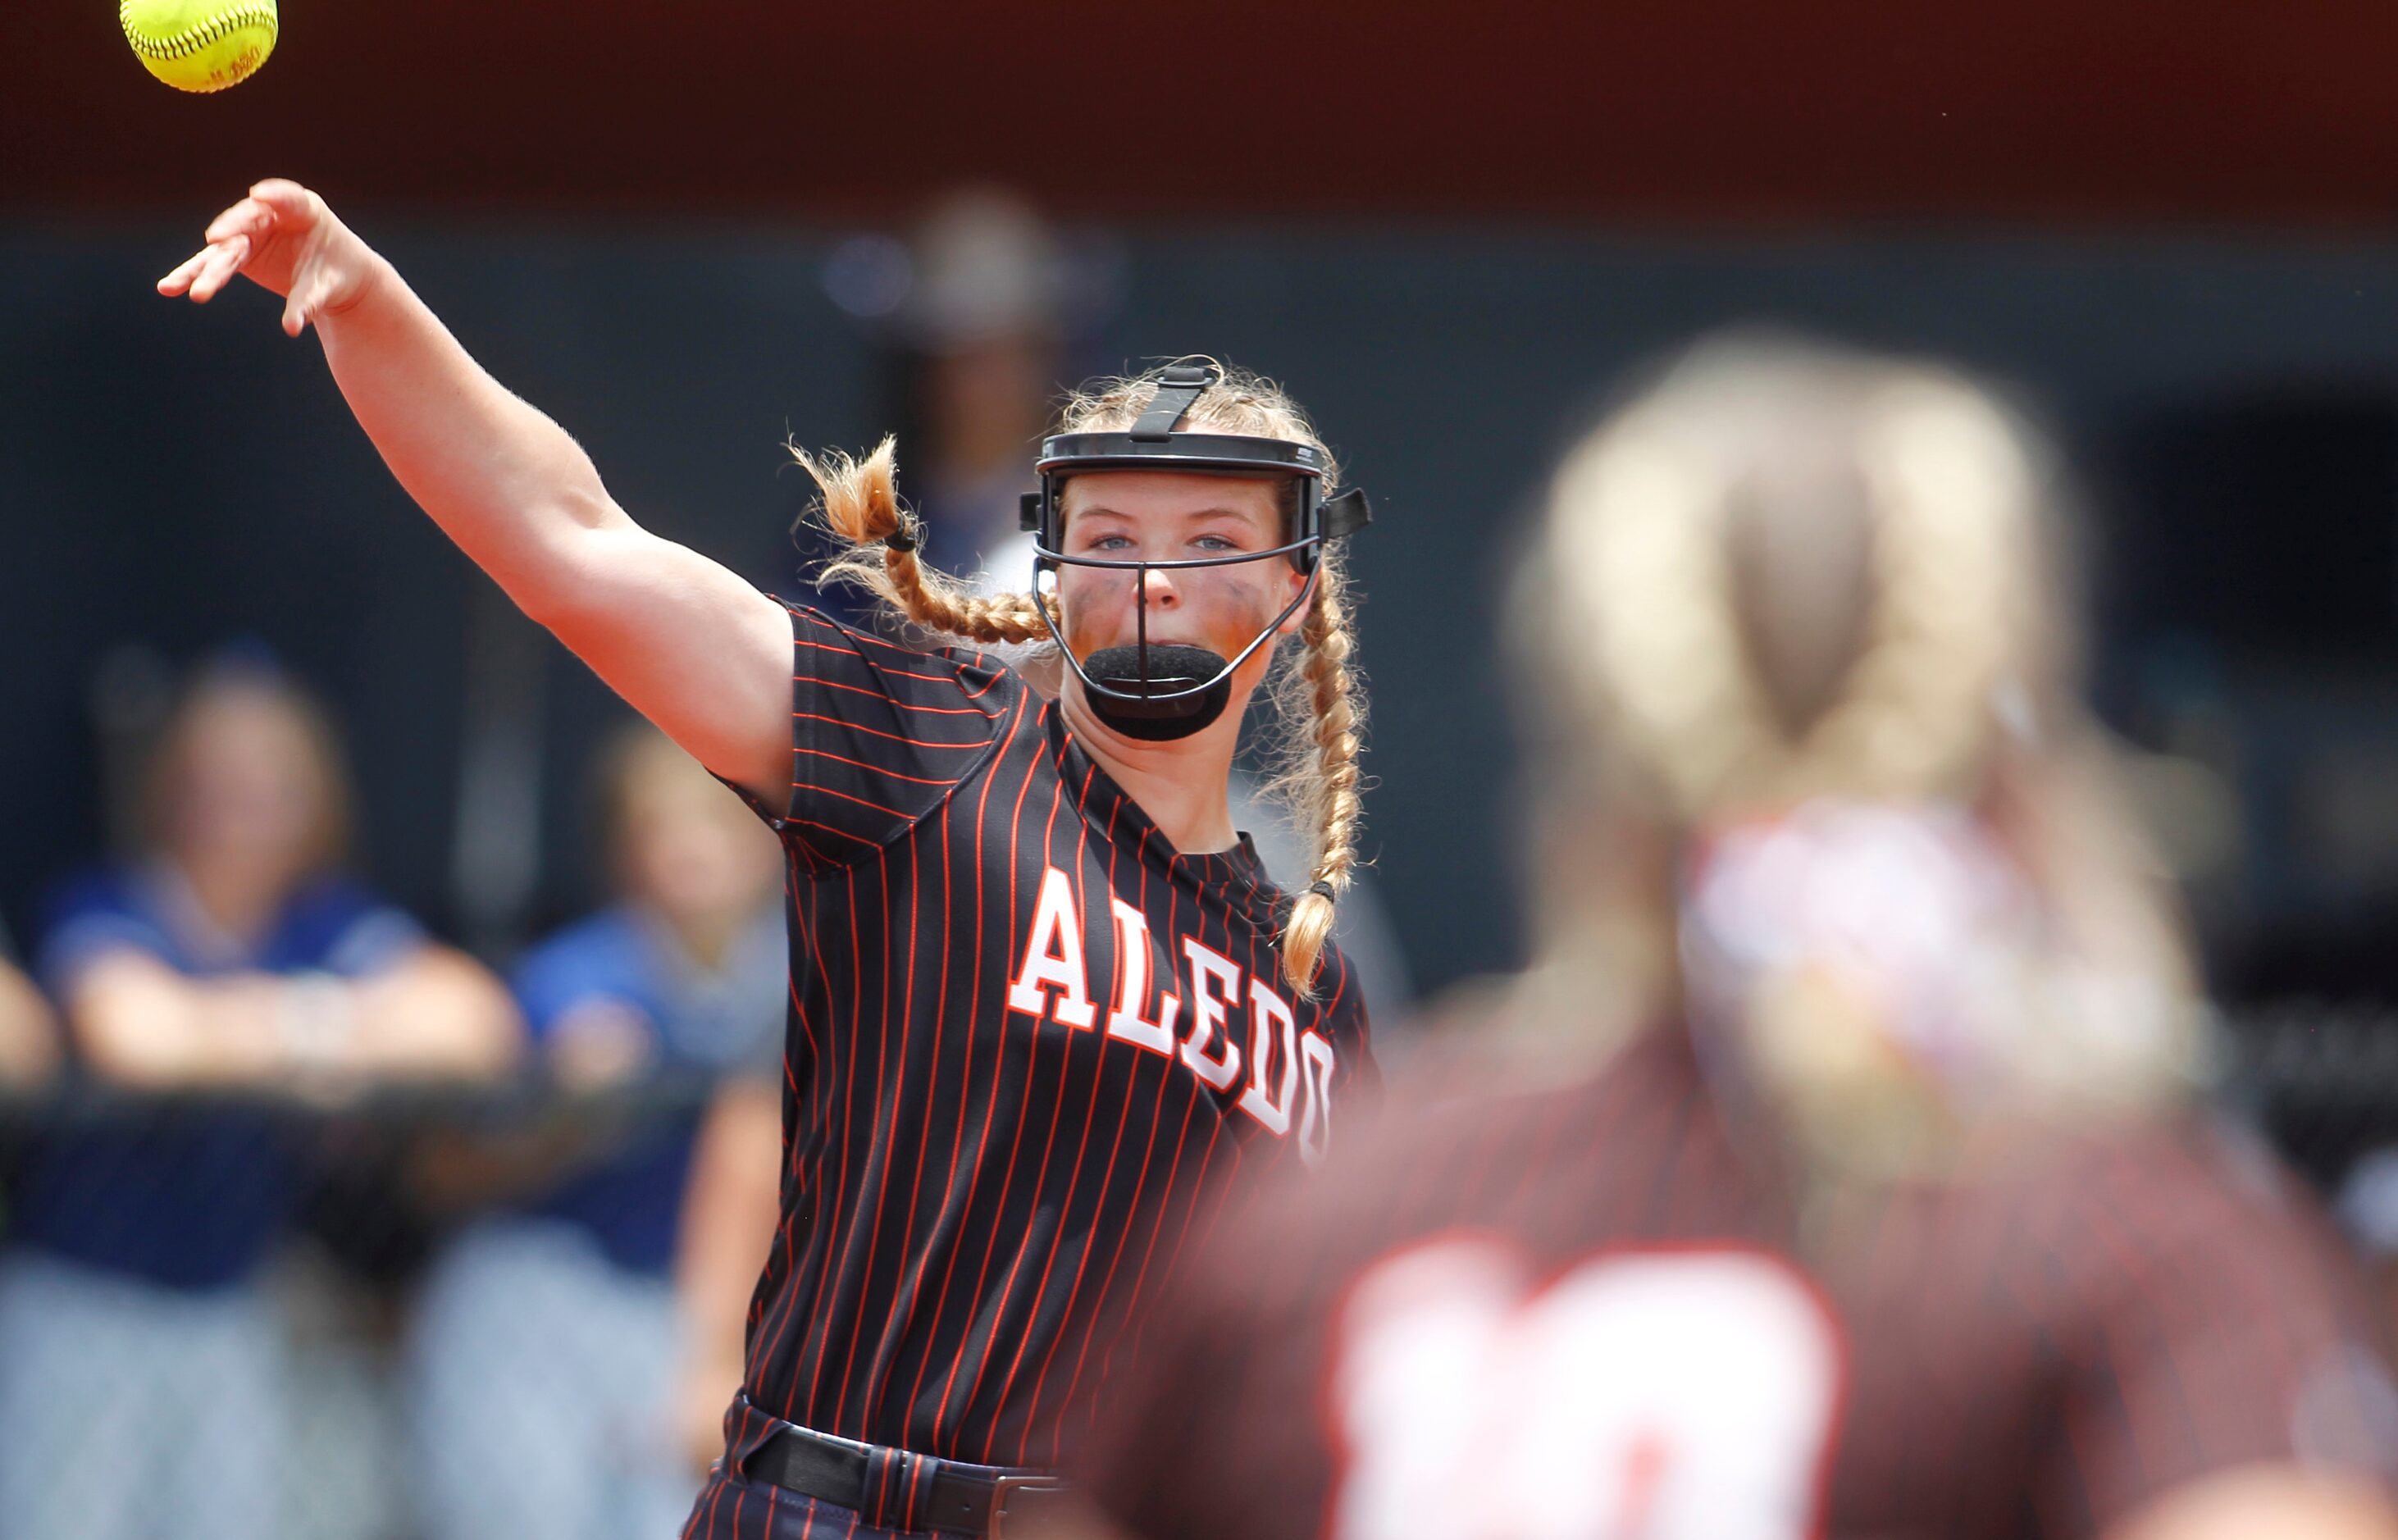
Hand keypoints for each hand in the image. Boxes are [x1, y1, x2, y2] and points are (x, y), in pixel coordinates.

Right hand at [157, 178, 380, 336]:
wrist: (330, 278)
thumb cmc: (335, 274)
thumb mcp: (328, 286)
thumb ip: (309, 302)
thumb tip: (292, 328)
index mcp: (304, 210)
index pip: (288, 198)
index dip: (275, 195)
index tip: (259, 194)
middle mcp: (270, 216)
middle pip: (247, 220)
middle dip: (231, 228)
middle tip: (216, 238)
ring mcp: (249, 233)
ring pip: (224, 247)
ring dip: (206, 266)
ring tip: (186, 284)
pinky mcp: (235, 252)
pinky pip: (211, 263)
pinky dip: (191, 274)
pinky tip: (168, 287)